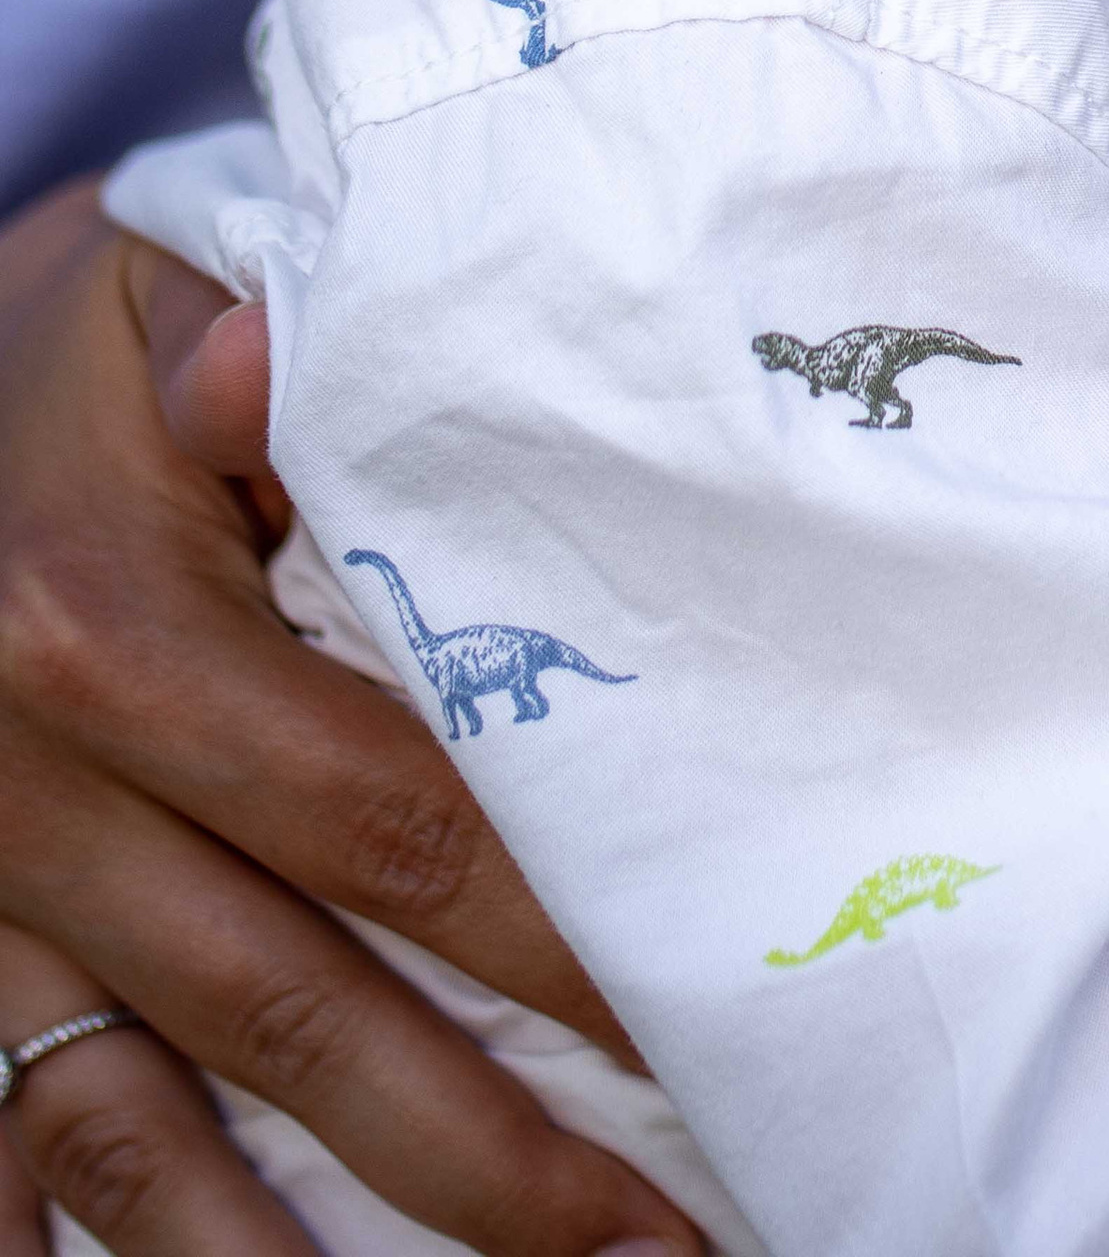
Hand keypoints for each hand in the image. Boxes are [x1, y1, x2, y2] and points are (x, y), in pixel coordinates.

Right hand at [0, 180, 701, 1256]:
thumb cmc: (103, 339)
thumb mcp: (172, 286)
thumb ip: (255, 329)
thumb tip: (267, 365)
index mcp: (105, 629)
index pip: (382, 814)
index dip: (549, 927)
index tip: (704, 1003)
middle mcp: (33, 792)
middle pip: (292, 1008)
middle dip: (490, 1151)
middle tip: (672, 1240)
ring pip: (145, 1135)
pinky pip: (21, 1149)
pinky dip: (108, 1253)